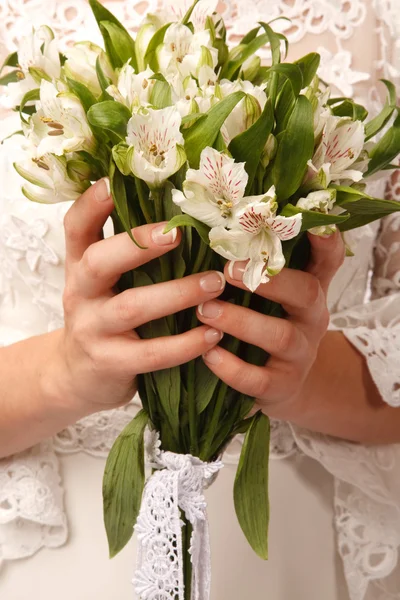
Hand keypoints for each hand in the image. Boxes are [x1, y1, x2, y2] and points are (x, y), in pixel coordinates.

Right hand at [50, 178, 224, 415]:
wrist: (79, 376)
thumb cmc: (104, 318)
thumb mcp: (104, 283)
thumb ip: (127, 254)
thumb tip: (179, 214)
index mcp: (80, 265)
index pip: (76, 227)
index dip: (92, 203)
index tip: (114, 179)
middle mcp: (81, 293)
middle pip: (98, 262)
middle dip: (137, 244)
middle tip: (178, 233)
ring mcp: (93, 329)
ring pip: (131, 307)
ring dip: (177, 293)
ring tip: (215, 283)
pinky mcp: (110, 363)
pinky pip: (151, 353)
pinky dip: (186, 344)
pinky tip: (214, 334)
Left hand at [196, 231, 344, 420]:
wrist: (282, 384)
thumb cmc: (270, 325)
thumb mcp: (275, 296)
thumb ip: (260, 265)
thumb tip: (222, 221)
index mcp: (311, 289)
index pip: (328, 259)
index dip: (324, 240)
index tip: (313, 222)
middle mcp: (312, 318)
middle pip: (305, 292)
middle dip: (269, 280)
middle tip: (228, 269)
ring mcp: (299, 354)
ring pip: (279, 336)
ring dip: (241, 321)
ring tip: (204, 311)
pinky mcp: (281, 386)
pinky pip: (259, 379)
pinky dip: (231, 368)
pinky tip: (207, 354)